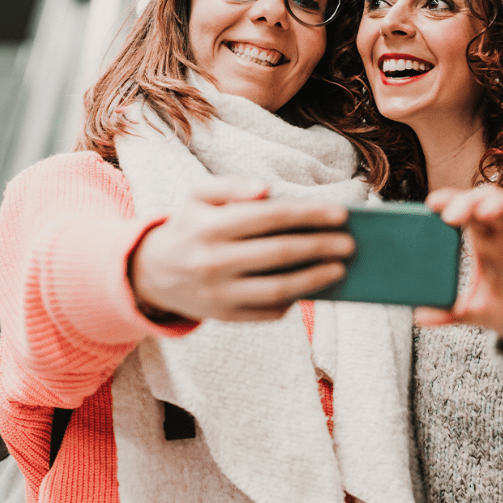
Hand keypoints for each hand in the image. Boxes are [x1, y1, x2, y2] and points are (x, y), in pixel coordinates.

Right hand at [130, 176, 354, 322]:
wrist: (153, 273)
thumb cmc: (190, 227)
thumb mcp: (197, 196)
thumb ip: (230, 186)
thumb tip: (266, 189)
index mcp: (210, 227)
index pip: (270, 217)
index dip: (309, 215)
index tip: (341, 214)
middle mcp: (214, 262)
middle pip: (280, 254)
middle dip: (320, 247)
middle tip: (349, 243)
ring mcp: (219, 294)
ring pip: (278, 289)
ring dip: (315, 279)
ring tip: (340, 268)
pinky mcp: (225, 317)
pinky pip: (268, 312)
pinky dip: (294, 300)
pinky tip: (312, 286)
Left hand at [416, 185, 502, 354]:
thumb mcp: (476, 313)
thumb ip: (450, 312)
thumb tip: (419, 317)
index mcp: (485, 242)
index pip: (466, 210)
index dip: (451, 200)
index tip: (431, 204)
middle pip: (488, 199)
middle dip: (469, 200)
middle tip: (451, 216)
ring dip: (500, 203)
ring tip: (482, 213)